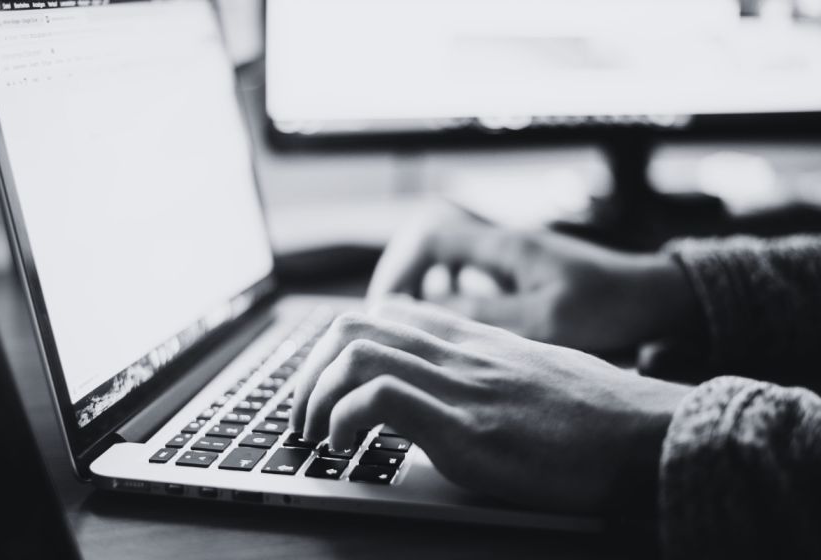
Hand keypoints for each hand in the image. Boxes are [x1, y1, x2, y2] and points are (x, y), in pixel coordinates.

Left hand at [291, 299, 690, 512]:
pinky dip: (344, 420)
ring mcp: (461, 386)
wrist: (646, 433)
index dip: (340, 344)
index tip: (328, 382)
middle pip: (354, 325)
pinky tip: (346, 448)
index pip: (387, 313)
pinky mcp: (467, 428)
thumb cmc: (596, 413)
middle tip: (304, 414)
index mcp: (473, 340)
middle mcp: (459, 352)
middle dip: (310, 370)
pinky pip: (379, 399)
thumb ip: (488, 371)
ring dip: (315, 396)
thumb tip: (457, 390)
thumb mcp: (533, 374)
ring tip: (315, 434)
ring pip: (355, 353)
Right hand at [368, 202, 700, 353]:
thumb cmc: (609, 307)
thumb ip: (481, 315)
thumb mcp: (543, 319)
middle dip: (406, 280)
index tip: (389, 309)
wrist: (658, 299)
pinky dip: (457, 298)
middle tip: (394, 321)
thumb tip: (419, 315)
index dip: (401, 269)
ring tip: (420, 328)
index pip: (430, 238)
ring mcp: (515, 258)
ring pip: (451, 262)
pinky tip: (462, 329)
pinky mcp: (525, 275)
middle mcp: (504, 244)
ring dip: (430, 290)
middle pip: (431, 245)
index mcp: (504, 246)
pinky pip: (474, 278)